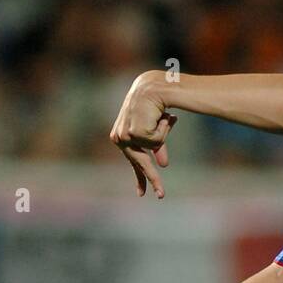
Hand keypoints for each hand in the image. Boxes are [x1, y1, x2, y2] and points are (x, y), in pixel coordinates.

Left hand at [110, 71, 177, 198]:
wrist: (155, 87)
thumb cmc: (156, 105)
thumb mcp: (156, 130)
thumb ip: (157, 147)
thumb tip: (164, 166)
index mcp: (120, 136)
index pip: (132, 161)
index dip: (140, 178)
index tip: (141, 194)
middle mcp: (118, 137)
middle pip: (139, 163)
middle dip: (152, 178)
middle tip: (161, 195)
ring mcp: (124, 135)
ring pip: (152, 148)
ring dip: (163, 135)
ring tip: (164, 117)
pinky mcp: (133, 133)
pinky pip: (156, 141)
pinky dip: (163, 130)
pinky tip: (160, 115)